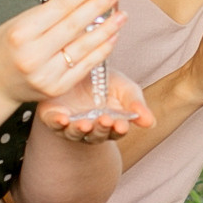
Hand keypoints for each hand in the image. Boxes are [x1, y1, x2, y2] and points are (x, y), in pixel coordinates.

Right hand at [0, 0, 124, 103]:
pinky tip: (112, 37)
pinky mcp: (57, 88)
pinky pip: (85, 65)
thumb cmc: (5, 48)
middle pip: (74, 25)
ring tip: (122, 15)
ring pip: (84, 47)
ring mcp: (46, 74)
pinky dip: (101, 50)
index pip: (59, 8)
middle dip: (98, 6)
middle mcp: (33, 55)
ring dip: (107, 29)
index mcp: (20, 33)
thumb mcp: (16, 24)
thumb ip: (46, 14)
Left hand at [39, 69, 154, 141]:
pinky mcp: (51, 116)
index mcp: (110, 124)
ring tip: (86, 124)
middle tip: (105, 120)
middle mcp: (90, 128)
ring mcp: (70, 124)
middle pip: (96, 135)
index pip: (116, 132)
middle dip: (101, 129)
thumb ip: (137, 105)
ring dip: (81, 130)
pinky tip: (62, 119)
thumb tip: (150, 123)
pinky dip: (57, 123)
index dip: (118, 130)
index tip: (122, 125)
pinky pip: (53, 124)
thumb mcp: (125, 89)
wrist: (79, 66)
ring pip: (75, 134)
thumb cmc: (104, 81)